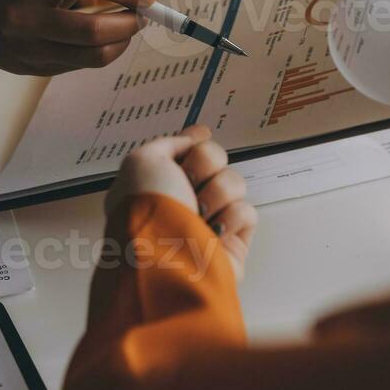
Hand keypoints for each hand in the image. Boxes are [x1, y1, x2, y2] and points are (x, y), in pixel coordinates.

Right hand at [0, 0, 155, 75]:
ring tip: (129, 27)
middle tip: (143, 14)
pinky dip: (102, 52)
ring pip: (92, 55)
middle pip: (94, 29)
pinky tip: (106, 40)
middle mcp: (28, 18)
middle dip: (130, 23)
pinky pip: (80, 65)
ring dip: (121, 42)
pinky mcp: (32, 70)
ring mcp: (29, 49)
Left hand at [106, 124, 256, 279]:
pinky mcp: (232, 240)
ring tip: (200, 211)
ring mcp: (208, 219)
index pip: (184, 151)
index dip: (194, 140)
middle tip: (189, 181)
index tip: (201, 133)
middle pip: (214, 158)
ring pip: (233, 182)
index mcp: (157, 180)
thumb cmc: (148, 211)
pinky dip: (231, 218)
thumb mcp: (142, 159)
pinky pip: (247, 211)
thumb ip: (167, 143)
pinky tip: (215, 229)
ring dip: (216, 192)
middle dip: (203, 164)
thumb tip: (191, 139)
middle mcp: (183, 198)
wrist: (167, 257)